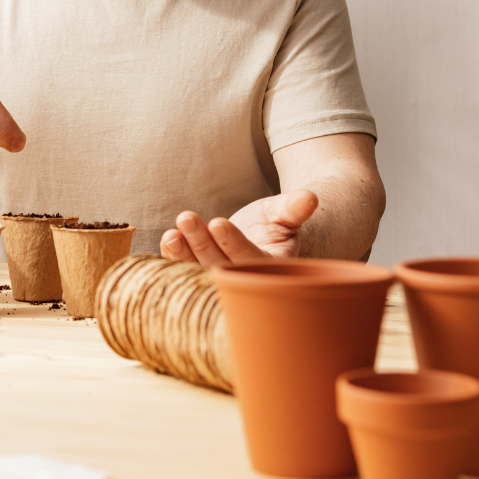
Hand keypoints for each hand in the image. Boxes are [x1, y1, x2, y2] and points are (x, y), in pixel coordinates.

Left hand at [159, 189, 318, 265]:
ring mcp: (221, 279)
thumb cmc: (274, 221)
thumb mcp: (284, 213)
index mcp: (270, 269)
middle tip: (186, 218)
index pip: (250, 258)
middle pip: (221, 265)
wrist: (259, 232)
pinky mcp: (202, 273)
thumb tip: (311, 198)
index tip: (218, 222)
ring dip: (183, 253)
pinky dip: (174, 258)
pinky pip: (186, 270)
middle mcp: (244, 280)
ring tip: (171, 233)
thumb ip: (294, 208)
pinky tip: (167, 241)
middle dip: (202, 243)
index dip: (234, 242)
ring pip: (200, 269)